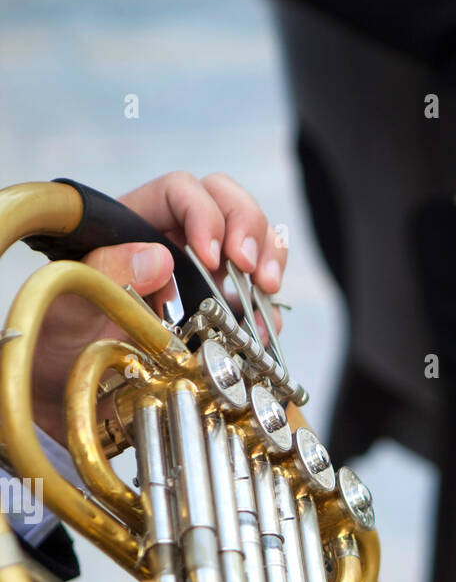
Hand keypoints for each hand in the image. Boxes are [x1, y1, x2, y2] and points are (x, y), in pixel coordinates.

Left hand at [28, 171, 287, 441]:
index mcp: (134, 223)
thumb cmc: (61, 338)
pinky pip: (253, 296)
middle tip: (252, 270)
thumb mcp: (73, 298)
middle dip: (248, 229)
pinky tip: (265, 329)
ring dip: (268, 259)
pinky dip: (267, 309)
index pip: (180, 191)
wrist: (71, 391)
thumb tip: (160, 258)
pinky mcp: (217, 313)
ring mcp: (199, 276)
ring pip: (249, 241)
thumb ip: (108, 271)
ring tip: (267, 290)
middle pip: (225, 203)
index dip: (204, 214)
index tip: (212, 256)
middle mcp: (172, 240)